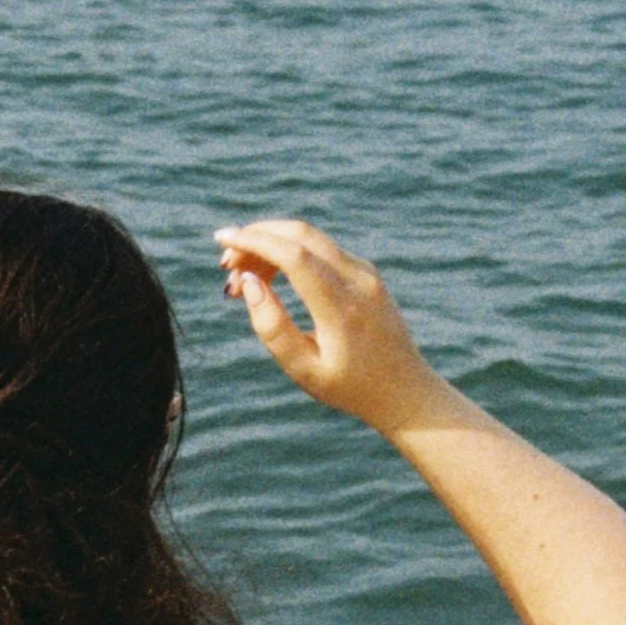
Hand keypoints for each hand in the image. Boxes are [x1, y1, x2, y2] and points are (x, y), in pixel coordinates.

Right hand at [214, 219, 457, 436]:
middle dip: (257, 237)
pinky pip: (322, 249)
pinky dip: (289, 253)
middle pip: (300, 234)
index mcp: (342, 308)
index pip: (293, 255)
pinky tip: (268, 277)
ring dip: (270, 246)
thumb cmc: (350, 387)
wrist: (404, 390)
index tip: (221, 239)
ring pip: (310, 238)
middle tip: (225, 264)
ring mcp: (366, 273)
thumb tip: (249, 283)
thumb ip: (272, 328)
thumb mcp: (304, 370)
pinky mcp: (366, 273)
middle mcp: (358, 281)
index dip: (253, 241)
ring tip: (241, 280)